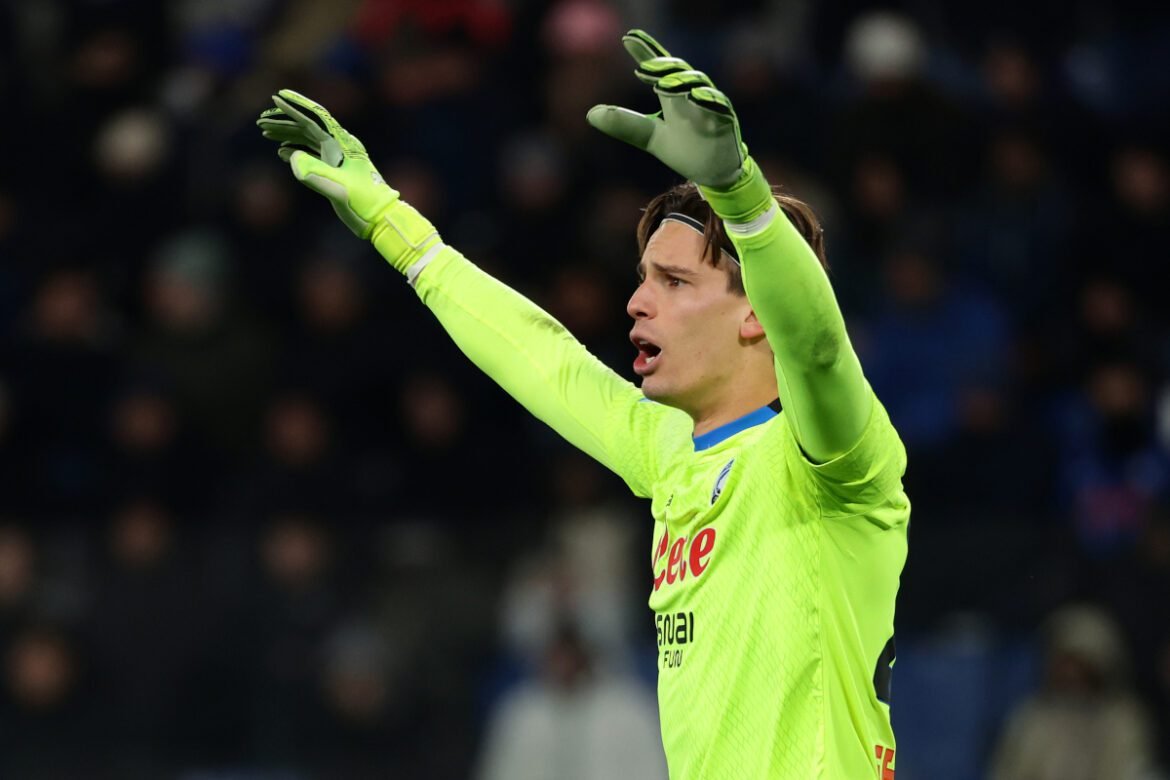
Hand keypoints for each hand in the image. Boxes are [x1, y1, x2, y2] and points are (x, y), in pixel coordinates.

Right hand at [257, 90, 438, 273]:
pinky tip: (282, 152)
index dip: (295, 106)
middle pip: (307, 127)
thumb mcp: (340, 189)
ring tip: (265, 134)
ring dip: (287, 135)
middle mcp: (338, 147)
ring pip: (307, 140)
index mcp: (341, 144)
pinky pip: (311, 155)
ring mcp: (336, 159)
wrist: (380, 219)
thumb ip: (316, 174)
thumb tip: (291, 155)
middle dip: (284, 122)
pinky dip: (295, 151)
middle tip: (261, 122)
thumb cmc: (364, 203)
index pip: (314, 118)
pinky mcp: (334, 171)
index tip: (276, 97)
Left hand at [587, 30, 748, 189]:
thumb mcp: (650, 137)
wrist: (711, 174)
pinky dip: (708, 99)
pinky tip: (695, 96)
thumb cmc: (685, 149)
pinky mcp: (725, 119)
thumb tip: (591, 114)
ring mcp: (710, 105)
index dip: (645, 52)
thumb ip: (626, 124)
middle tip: (644, 66)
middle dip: (663, 66)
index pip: (659, 68)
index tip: (628, 39)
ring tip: (663, 84)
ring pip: (698, 84)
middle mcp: (691, 94)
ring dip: (682, 81)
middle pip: (678, 71)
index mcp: (672, 96)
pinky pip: (719, 105)